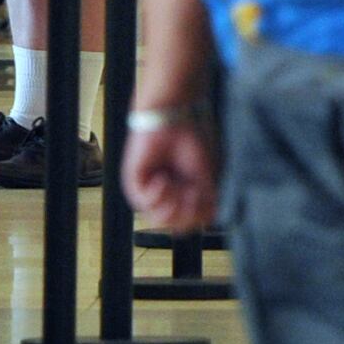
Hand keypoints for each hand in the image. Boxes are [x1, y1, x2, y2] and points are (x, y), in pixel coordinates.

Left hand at [122, 110, 219, 232]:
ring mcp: (151, 190)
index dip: (201, 218)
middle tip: (193, 192)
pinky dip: (157, 195)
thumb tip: (199, 227)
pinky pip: (144, 204)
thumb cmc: (196, 140)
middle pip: (177, 226)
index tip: (209, 199)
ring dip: (173, 205)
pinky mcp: (134, 182)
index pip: (192, 223)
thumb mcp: (209, 179)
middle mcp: (168, 195)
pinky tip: (163, 179)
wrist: (177, 116)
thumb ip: (205, 207)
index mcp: (187, 193)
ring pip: (160, 219)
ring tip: (178, 186)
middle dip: (188, 213)